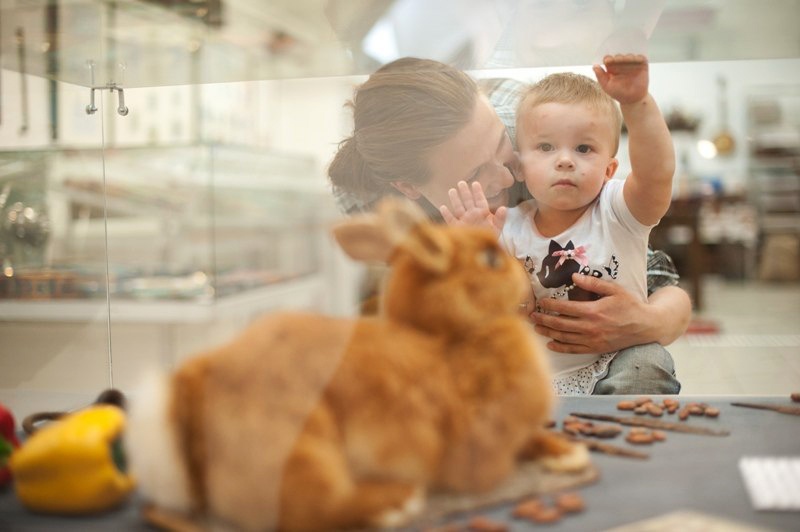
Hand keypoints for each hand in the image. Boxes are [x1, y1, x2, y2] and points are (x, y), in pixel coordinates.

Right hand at [440, 181, 506, 234]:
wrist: (481, 252)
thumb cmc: (490, 240)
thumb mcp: (497, 229)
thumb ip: (500, 219)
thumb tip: (504, 208)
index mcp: (483, 214)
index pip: (480, 201)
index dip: (478, 192)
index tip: (475, 184)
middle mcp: (473, 216)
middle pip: (468, 202)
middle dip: (465, 192)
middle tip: (461, 183)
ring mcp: (464, 221)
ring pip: (458, 208)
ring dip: (455, 200)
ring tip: (451, 190)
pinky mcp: (458, 228)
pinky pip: (451, 220)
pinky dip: (447, 214)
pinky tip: (443, 207)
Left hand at [529, 273, 650, 353]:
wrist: (646, 326)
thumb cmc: (631, 306)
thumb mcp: (614, 290)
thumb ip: (593, 283)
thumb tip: (574, 276)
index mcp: (593, 311)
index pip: (565, 308)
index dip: (550, 305)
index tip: (540, 302)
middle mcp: (590, 327)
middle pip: (560, 324)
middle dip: (543, 319)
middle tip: (530, 316)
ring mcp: (592, 340)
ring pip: (564, 338)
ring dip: (548, 333)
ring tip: (536, 328)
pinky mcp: (596, 348)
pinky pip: (574, 349)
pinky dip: (561, 347)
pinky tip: (550, 344)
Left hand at [592, 54, 648, 104]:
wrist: (632, 99)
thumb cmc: (618, 93)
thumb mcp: (607, 86)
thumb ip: (600, 76)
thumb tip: (594, 66)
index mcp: (612, 68)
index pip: (609, 59)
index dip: (608, 58)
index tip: (607, 61)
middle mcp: (622, 64)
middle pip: (619, 56)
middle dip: (617, 57)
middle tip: (616, 60)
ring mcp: (632, 64)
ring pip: (629, 56)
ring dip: (627, 57)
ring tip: (626, 60)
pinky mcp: (642, 65)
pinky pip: (641, 58)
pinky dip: (638, 57)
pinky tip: (635, 60)